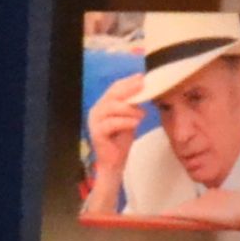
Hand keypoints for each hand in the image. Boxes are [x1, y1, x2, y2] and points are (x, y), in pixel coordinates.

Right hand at [82, 71, 149, 212]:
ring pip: (111, 107)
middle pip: (112, 94)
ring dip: (129, 109)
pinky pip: (111, 123)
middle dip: (129, 89)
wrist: (114, 163)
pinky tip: (135, 124)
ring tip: (142, 114)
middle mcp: (96, 110)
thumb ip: (132, 106)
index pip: (114, 88)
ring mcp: (94, 121)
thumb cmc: (121, 140)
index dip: (128, 82)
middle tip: (144, 87)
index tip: (142, 77)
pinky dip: (125, 122)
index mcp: (103, 105)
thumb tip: (144, 91)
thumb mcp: (129, 119)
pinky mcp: (96, 133)